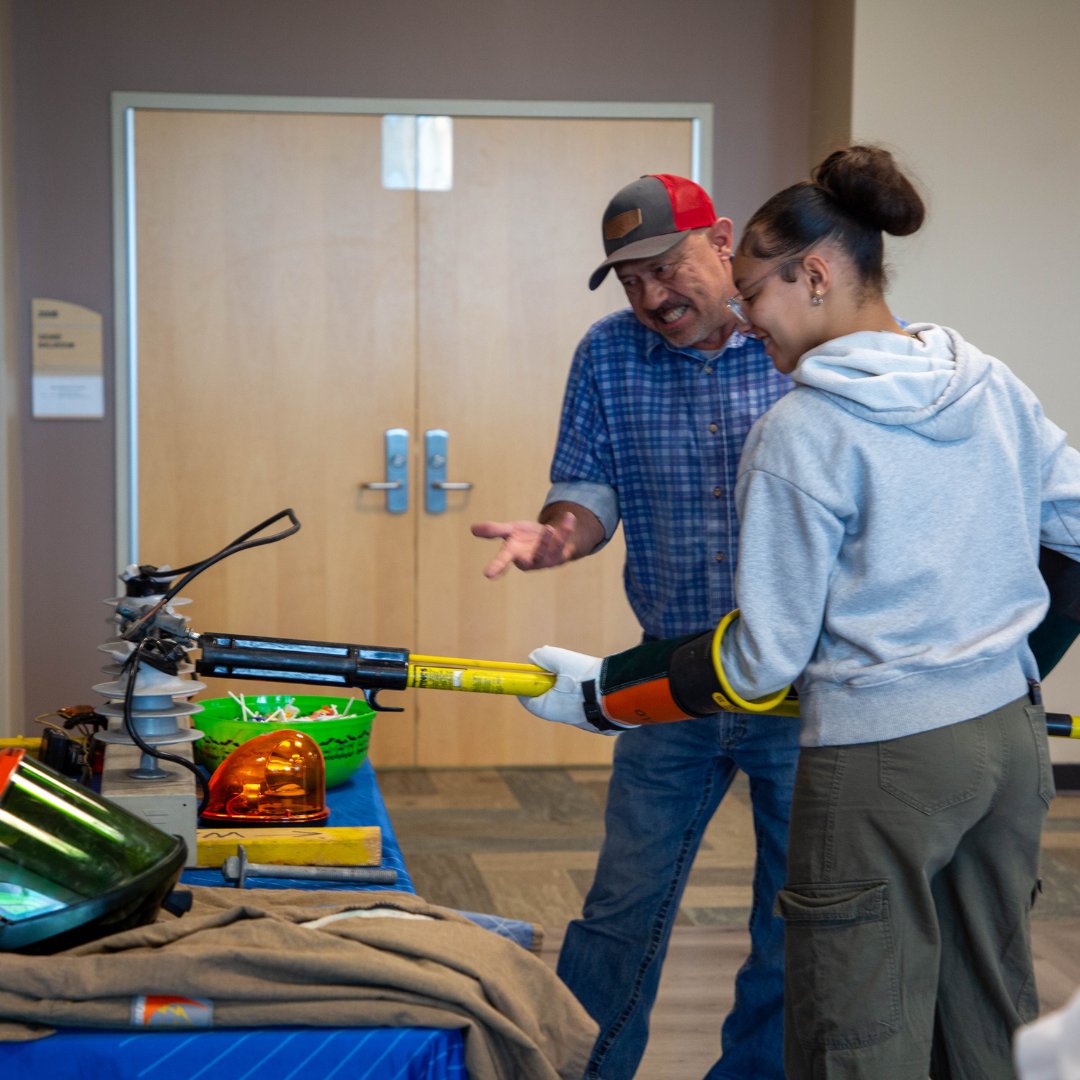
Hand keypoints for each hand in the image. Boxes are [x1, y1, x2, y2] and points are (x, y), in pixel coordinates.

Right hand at [471, 512, 577, 578]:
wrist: (550, 538)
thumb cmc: (526, 538)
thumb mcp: (511, 531)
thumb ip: (494, 530)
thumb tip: (473, 529)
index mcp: (515, 554)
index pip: (503, 560)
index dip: (496, 566)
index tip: (488, 574)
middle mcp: (530, 560)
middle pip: (529, 561)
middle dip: (531, 551)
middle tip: (528, 544)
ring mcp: (547, 559)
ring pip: (548, 552)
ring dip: (548, 541)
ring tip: (548, 528)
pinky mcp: (561, 555)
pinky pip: (564, 542)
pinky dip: (566, 529)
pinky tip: (569, 517)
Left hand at [518, 645, 633, 735]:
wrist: (620, 692)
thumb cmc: (586, 677)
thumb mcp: (560, 659)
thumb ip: (543, 656)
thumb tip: (534, 658)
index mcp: (548, 709)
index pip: (529, 700)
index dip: (529, 685)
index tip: (532, 674)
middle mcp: (564, 720)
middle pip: (552, 701)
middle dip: (554, 685)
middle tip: (561, 671)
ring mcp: (585, 723)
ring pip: (573, 704)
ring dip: (575, 690)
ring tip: (585, 675)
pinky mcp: (603, 723)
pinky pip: (592, 708)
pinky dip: (591, 697)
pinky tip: (599, 686)